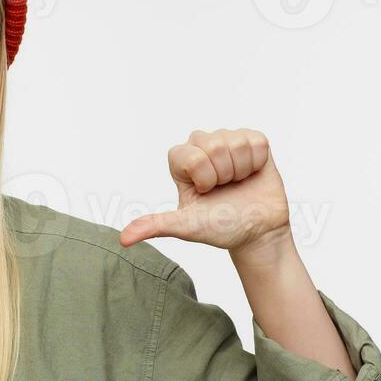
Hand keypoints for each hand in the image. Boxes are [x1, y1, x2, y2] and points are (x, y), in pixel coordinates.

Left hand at [118, 128, 292, 256]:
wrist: (256, 231)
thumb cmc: (220, 227)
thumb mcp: (185, 226)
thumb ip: (155, 226)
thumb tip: (123, 239)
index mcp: (181, 161)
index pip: (191, 156)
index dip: (204, 178)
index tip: (206, 192)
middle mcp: (201, 145)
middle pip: (214, 145)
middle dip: (223, 174)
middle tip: (224, 188)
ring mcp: (227, 141)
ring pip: (236, 144)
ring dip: (240, 170)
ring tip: (237, 182)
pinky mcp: (252, 141)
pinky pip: (256, 142)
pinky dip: (257, 164)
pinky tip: (251, 174)